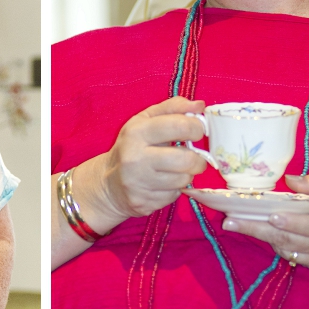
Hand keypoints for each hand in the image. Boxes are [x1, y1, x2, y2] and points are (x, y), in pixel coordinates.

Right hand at [80, 97, 209, 228]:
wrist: (108, 183)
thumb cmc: (132, 146)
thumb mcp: (145, 120)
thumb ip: (173, 108)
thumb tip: (200, 106)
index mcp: (137, 132)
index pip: (180, 126)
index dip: (197, 128)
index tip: (197, 131)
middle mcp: (135, 158)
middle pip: (186, 159)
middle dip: (198, 159)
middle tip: (195, 157)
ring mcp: (138, 183)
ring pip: (184, 180)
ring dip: (187, 175)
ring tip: (177, 170)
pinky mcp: (143, 203)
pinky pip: (174, 196)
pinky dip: (175, 189)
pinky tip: (164, 183)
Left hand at [221, 173, 308, 287]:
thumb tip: (290, 181)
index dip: (292, 222)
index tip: (271, 214)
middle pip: (290, 239)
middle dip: (257, 229)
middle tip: (229, 221)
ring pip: (288, 250)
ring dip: (262, 237)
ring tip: (235, 224)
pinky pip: (295, 258)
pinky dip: (279, 245)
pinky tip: (262, 233)